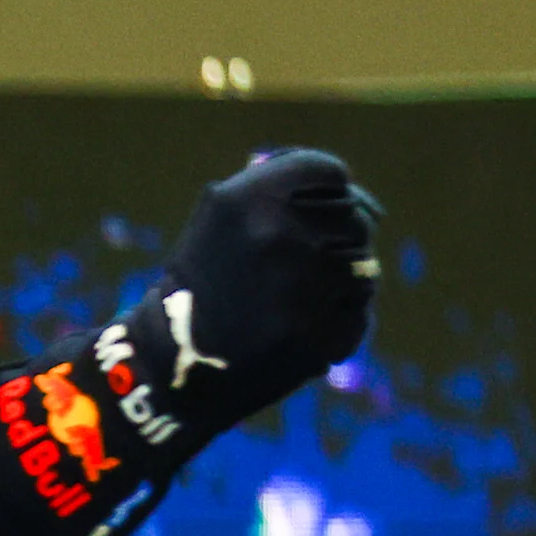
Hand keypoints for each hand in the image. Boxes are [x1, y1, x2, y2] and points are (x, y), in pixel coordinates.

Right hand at [134, 149, 382, 439]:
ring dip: (338, 284)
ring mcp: (305, 287)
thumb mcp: (222, 215)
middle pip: (355, 220)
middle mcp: (280, 235)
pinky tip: (294, 333)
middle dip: (332, 241)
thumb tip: (365, 201)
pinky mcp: (320, 336)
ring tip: (290, 304)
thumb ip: (282, 192)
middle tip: (291, 272)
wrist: (170, 362)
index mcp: (251, 197)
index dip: (325, 195)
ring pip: (363, 269)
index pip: (330, 174)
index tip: (306, 217)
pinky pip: (355, 316)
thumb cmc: (204, 281)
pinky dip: (334, 324)